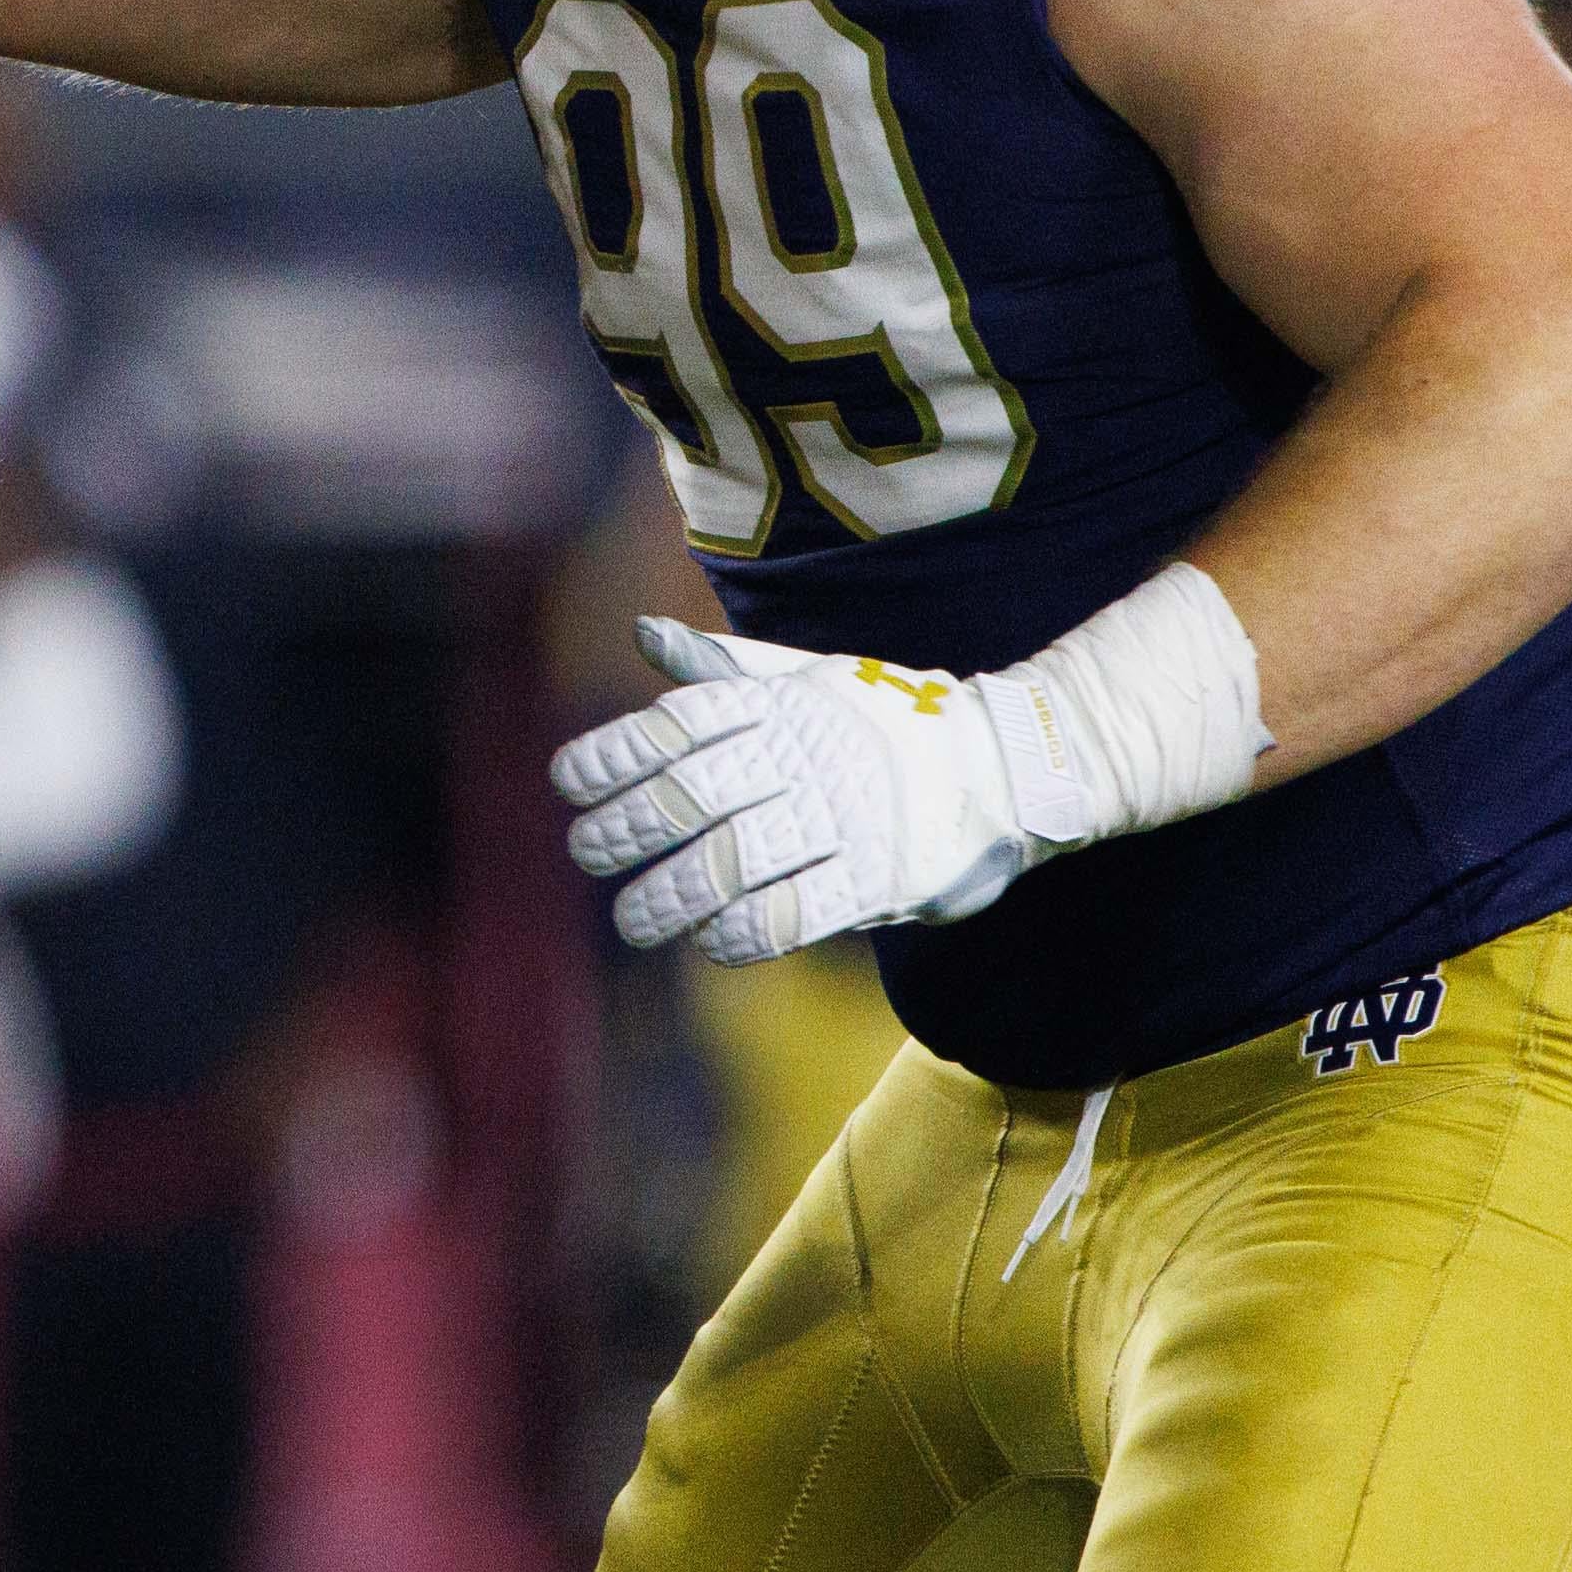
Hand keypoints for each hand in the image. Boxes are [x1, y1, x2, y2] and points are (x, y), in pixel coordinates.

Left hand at [551, 618, 1099, 959]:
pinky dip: (740, 932)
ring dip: (670, 896)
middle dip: (628, 828)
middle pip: (693, 794)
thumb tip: (642, 632)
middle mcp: (805, 755)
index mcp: (782, 703)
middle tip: (586, 853)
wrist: (1004, 764)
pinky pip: (792, 914)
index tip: (567, 781)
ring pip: (733, 863)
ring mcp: (844, 817)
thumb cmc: (884, 722)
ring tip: (632, 917)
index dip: (615, 753)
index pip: (680, 724)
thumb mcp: (806, 678)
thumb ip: (720, 668)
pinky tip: (708, 940)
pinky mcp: (878, 878)